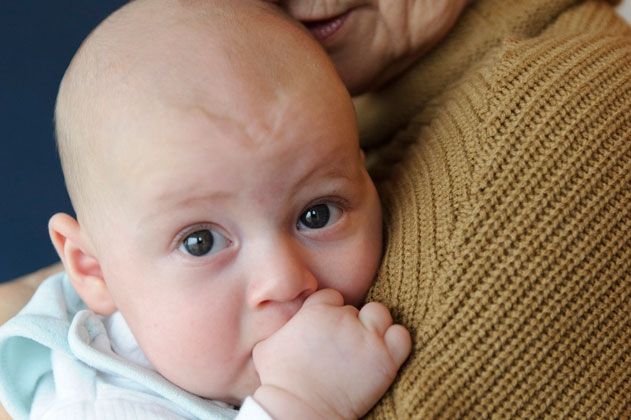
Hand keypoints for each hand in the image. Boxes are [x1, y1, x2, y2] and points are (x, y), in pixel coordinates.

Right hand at [252, 289, 410, 418]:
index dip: (329, 313)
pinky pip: (402, 336)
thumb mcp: (267, 345)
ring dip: (374, 327)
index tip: (326, 331)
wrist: (300, 410)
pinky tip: (383, 355)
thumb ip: (282, 326)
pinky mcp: (385, 358)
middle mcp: (343, 318)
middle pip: (354, 309)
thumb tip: (286, 321)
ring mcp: (366, 337)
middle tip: (342, 347)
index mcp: (316, 310)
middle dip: (349, 325)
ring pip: (380, 314)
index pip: (332, 297)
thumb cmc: (279, 381)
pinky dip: (396, 342)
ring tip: (365, 347)